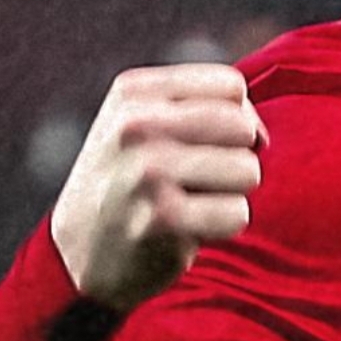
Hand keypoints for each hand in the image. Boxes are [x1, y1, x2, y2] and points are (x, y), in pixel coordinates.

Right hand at [51, 63, 265, 310]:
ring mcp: (148, 171)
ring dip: (230, 194)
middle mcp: (136, 125)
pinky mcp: (162, 218)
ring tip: (190, 202)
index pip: (230, 86)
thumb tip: (261, 135)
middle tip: (200, 179)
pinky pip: (237, 214)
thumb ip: (203, 108)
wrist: (79, 254)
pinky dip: (222, 226)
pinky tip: (187, 228)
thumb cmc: (130, 182)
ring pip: (247, 171)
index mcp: (133, 92)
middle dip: (237, 156)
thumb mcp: (143, 124)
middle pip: (242, 127)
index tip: (209, 143)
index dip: (236, 117)